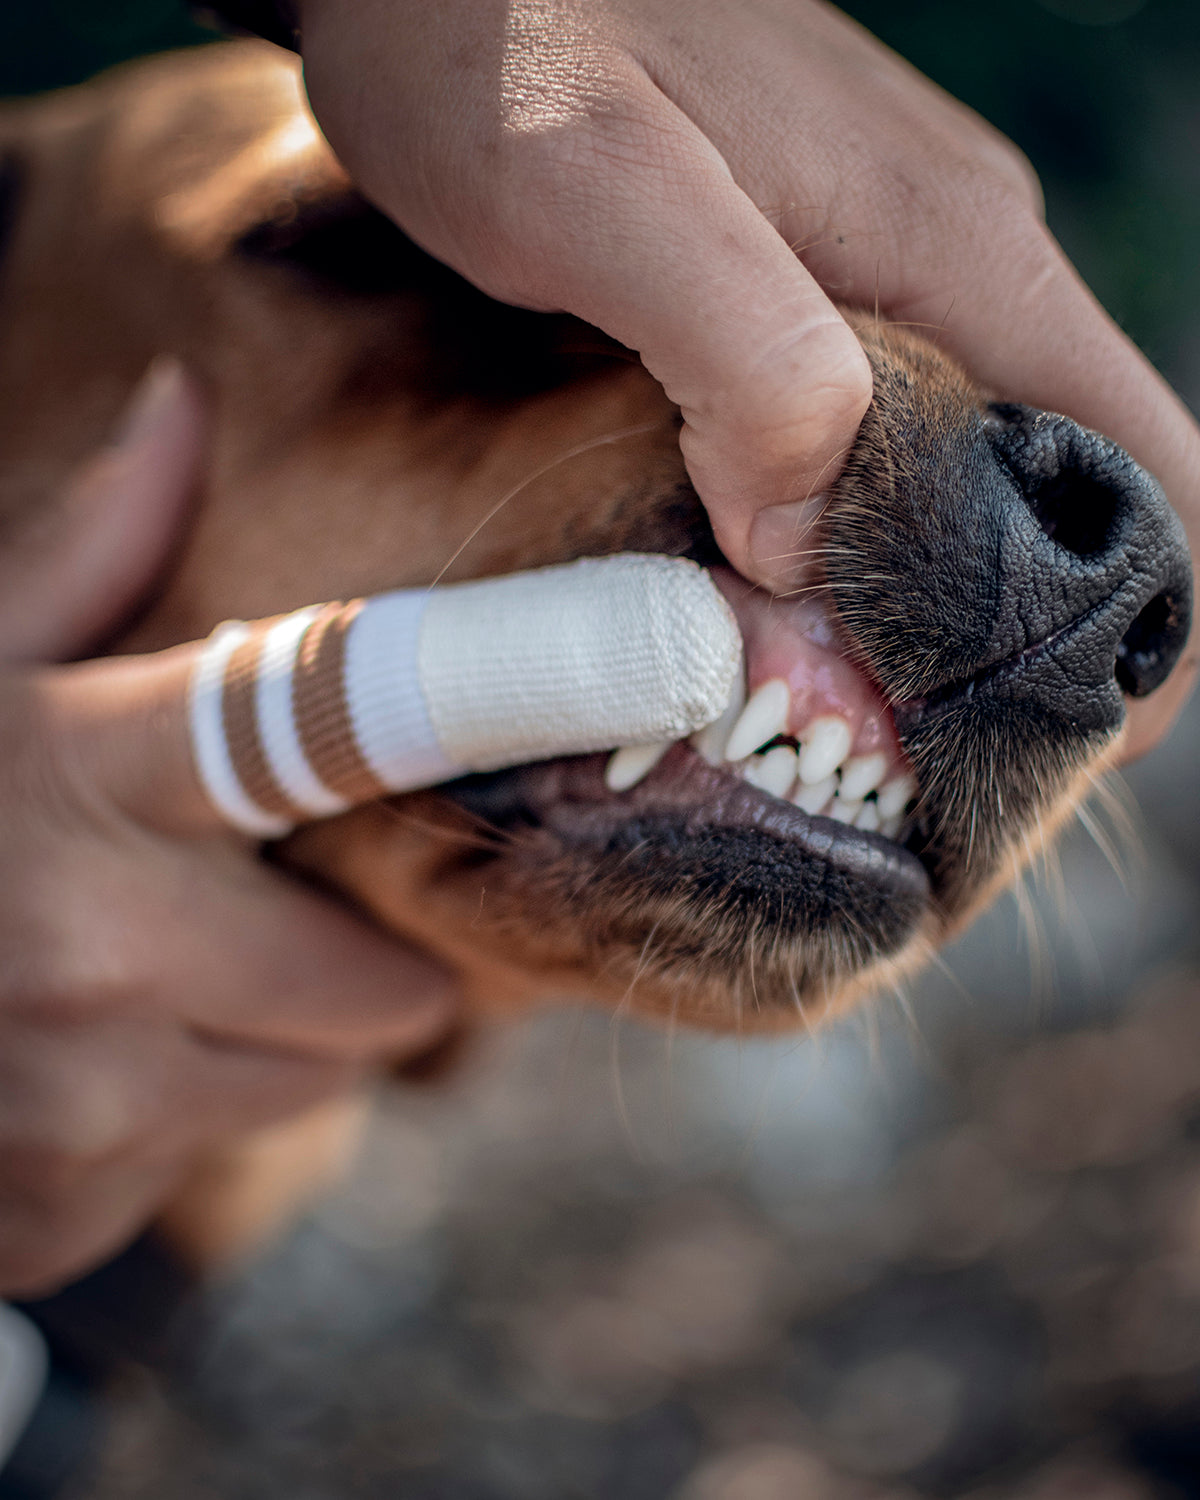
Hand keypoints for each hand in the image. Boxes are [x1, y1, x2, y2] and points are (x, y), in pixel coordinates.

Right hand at [0, 365, 454, 1294]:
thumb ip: (84, 550)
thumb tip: (180, 400)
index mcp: (87, 766)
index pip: (341, 715)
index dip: (507, 687)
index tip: (658, 662)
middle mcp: (99, 940)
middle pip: (379, 991)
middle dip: (339, 966)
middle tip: (244, 913)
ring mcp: (77, 1097)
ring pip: (301, 1088)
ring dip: (251, 1044)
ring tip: (139, 981)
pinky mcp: (57, 1205)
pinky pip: (198, 1163)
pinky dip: (161, 1122)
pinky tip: (69, 1060)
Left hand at [298, 0, 1199, 761]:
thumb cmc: (491, 41)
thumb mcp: (601, 194)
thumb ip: (741, 355)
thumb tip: (803, 540)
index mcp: (952, 252)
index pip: (1144, 462)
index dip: (1141, 625)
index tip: (1044, 752)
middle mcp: (953, 256)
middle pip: (1070, 482)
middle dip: (1021, 638)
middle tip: (910, 759)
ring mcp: (887, 257)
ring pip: (974, 461)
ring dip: (931, 594)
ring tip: (843, 703)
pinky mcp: (810, 266)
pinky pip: (887, 422)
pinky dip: (862, 526)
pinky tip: (780, 583)